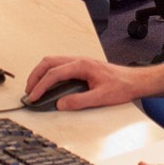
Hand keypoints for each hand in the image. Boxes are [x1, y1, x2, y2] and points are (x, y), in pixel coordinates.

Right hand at [24, 56, 147, 110]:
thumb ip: (79, 101)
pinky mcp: (81, 67)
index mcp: (82, 65)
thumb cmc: (122, 86)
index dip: (41, 86)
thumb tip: (61, 104)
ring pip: (53, 62)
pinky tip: (49, 84)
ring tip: (35, 88)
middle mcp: (79, 60)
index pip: (54, 73)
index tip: (33, 97)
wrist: (134, 81)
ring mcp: (80, 62)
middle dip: (35, 76)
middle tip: (29, 91)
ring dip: (41, 73)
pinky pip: (60, 66)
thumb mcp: (101, 98)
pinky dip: (49, 73)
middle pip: (49, 63)